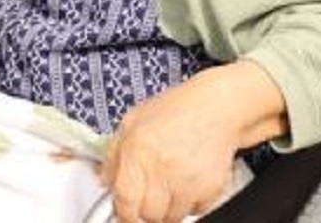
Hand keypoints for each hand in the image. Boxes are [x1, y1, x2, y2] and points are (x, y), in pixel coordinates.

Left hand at [100, 62, 283, 222]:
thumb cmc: (175, 110)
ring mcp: (188, 181)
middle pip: (149, 215)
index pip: (125, 200)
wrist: (215, 109)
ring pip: (172, 217)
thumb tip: (104, 180)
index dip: (123, 213)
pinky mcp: (210, 190)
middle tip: (147, 196)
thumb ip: (113, 155)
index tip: (124, 213)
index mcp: (138, 150)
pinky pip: (195, 211)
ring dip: (167, 208)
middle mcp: (162, 168)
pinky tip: (186, 181)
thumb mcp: (132, 122)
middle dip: (145, 210)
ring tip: (168, 183)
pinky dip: (189, 203)